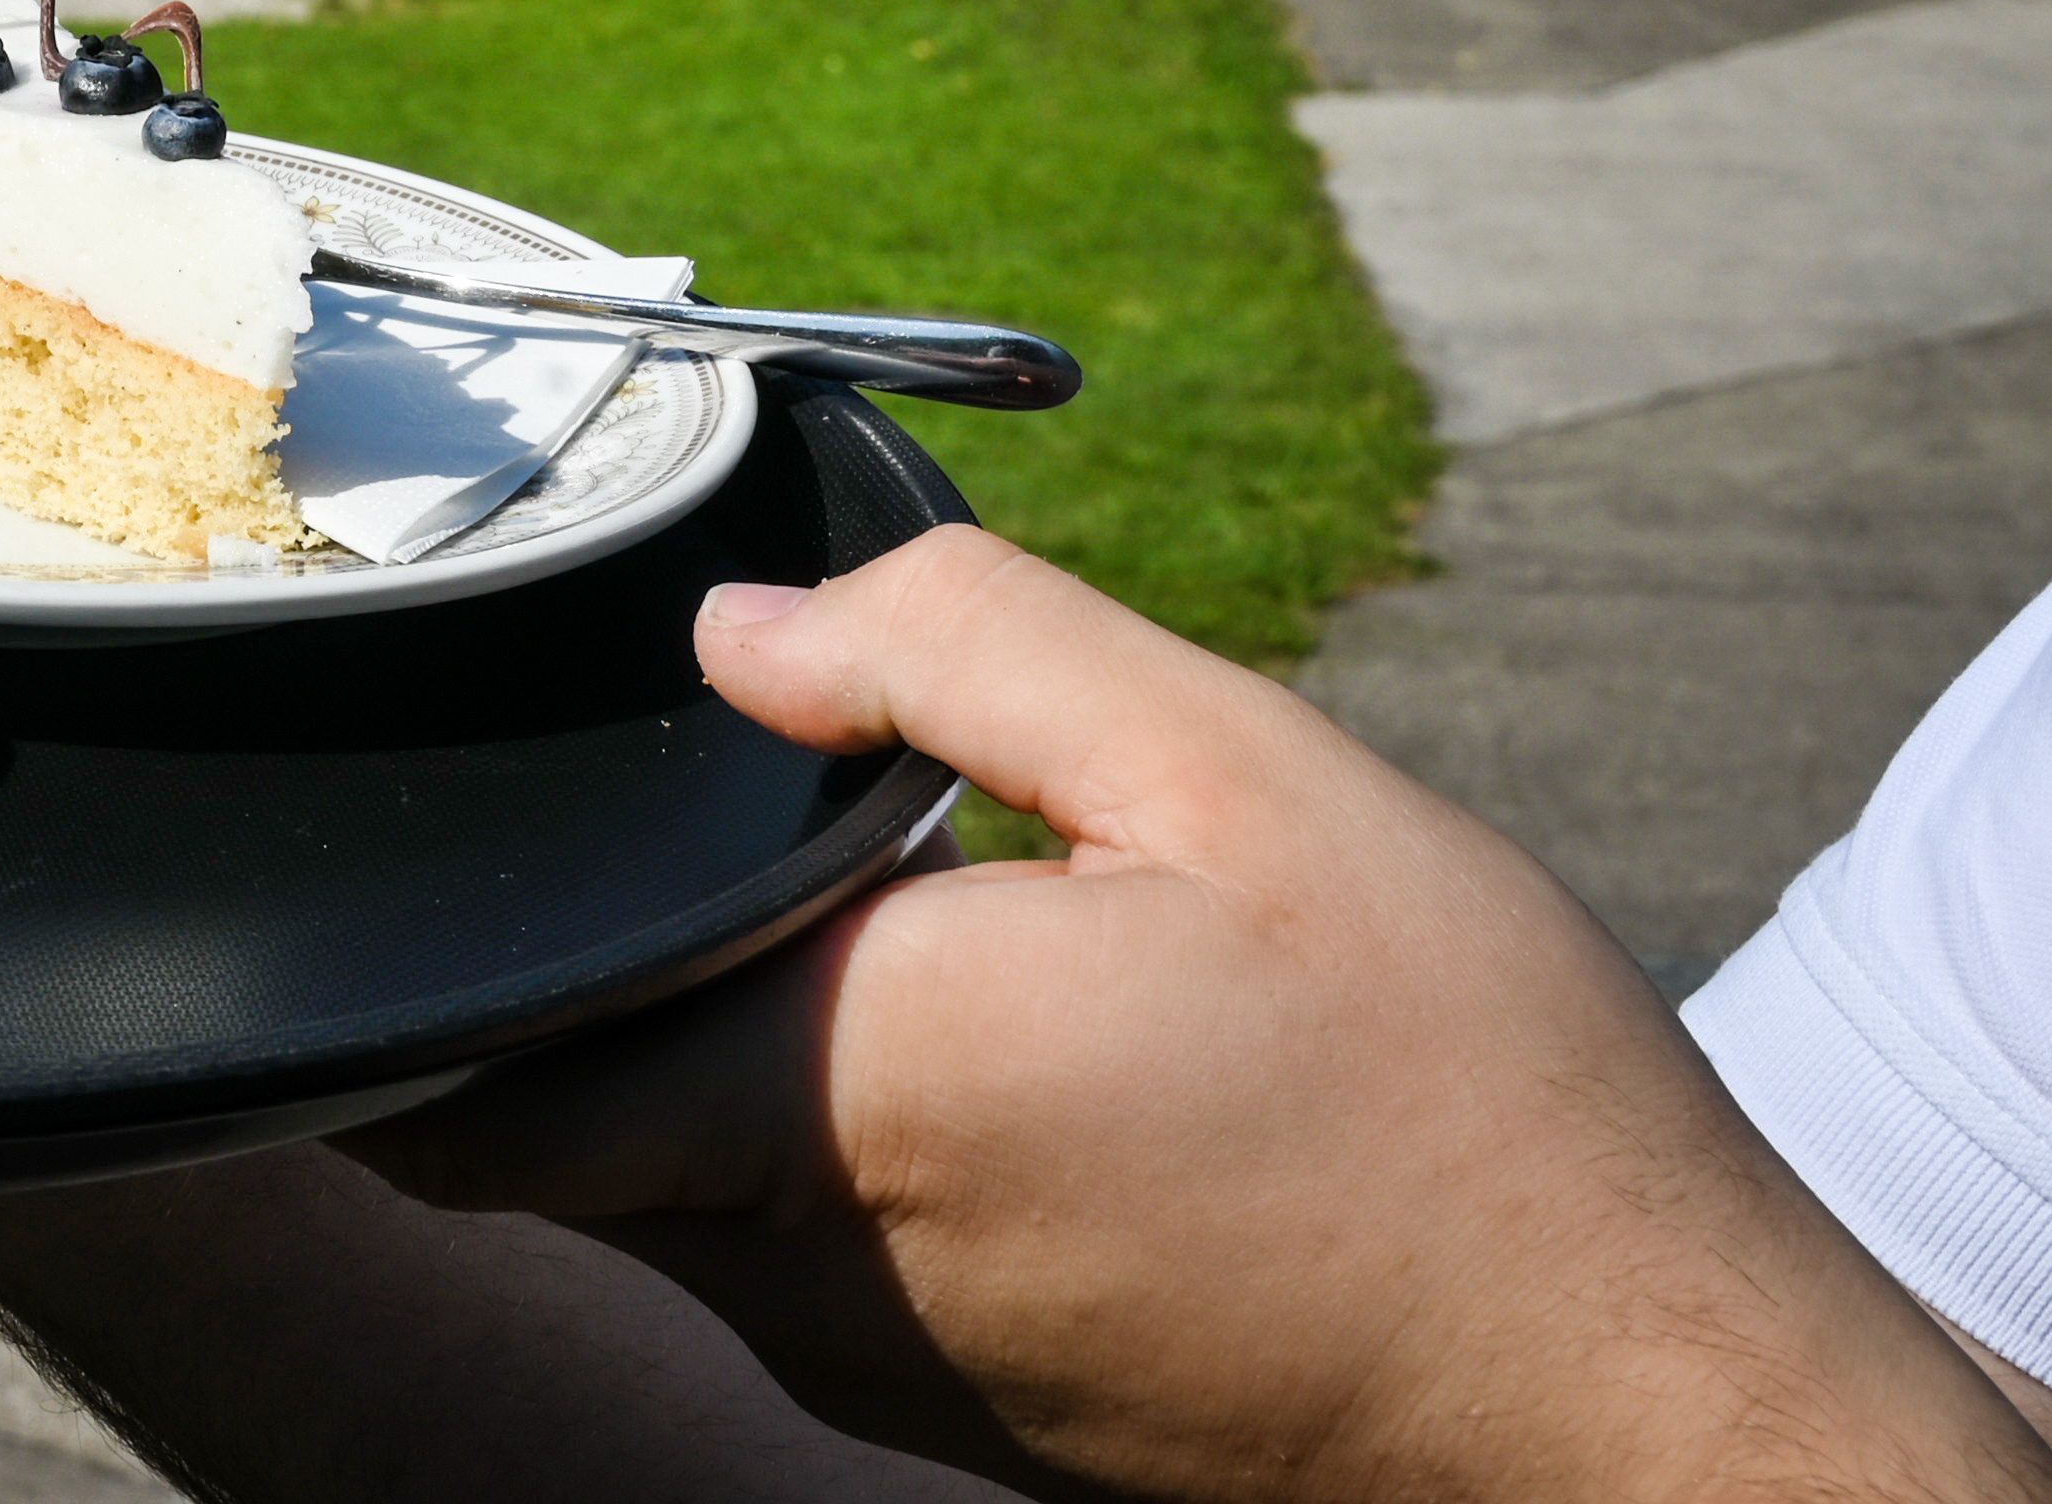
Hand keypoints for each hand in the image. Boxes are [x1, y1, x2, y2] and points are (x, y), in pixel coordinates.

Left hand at [346, 533, 2051, 1503]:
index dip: (399, 974)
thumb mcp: (1243, 779)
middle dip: (589, 960)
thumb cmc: (1477, 1107)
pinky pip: (814, 1252)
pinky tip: (983, 1030)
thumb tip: (741, 635)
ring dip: (729, 1041)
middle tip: (709, 807)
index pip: (467, 1088)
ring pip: (686, 1186)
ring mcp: (885, 1370)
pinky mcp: (968, 1416)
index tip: (442, 840)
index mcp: (842, 1095)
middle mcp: (812, 1274)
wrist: (1652, 1411)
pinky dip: (834, 1133)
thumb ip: (960, 656)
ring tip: (877, 896)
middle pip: (565, 1116)